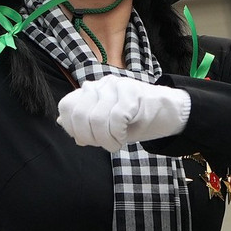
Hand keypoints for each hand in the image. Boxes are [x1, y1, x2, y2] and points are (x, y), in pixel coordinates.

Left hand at [56, 75, 190, 151]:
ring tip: (115, 144)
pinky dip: (117, 135)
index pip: (67, 106)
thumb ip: (85, 121)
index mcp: (91, 91)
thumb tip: (61, 121)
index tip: (86, 140)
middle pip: (80, 115)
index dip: (72, 128)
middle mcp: (101, 85)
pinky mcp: (132, 93)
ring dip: (105, 140)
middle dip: (89, 137)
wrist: (170, 112)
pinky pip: (116, 119)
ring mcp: (116, 87)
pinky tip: (123, 138)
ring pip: (97, 119)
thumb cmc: (136, 119)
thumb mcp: (106, 123)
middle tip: (103, 144)